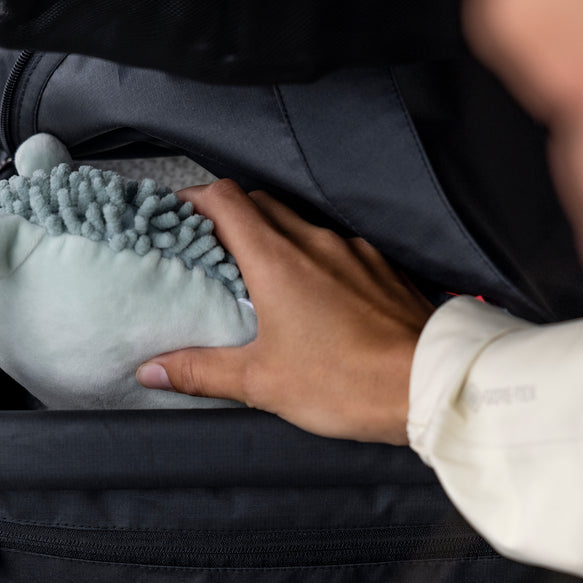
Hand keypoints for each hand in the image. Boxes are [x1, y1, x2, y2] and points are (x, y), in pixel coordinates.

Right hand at [135, 180, 435, 444]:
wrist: (430, 384)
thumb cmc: (348, 382)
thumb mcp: (263, 383)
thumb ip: (202, 371)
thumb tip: (151, 371)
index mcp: (277, 259)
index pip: (226, 199)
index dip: (194, 200)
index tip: (173, 217)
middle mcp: (315, 242)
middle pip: (260, 205)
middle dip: (228, 217)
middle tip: (206, 249)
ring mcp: (354, 252)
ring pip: (300, 225)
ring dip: (272, 239)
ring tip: (256, 276)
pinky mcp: (382, 269)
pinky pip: (337, 249)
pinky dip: (313, 260)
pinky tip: (313, 296)